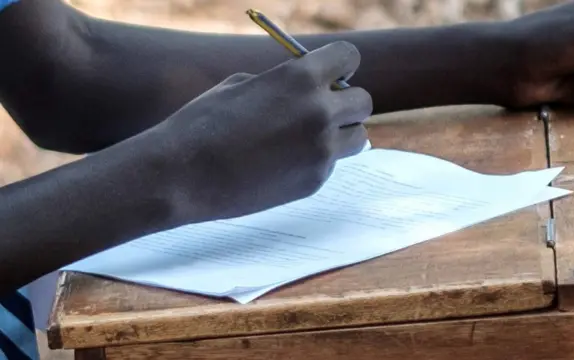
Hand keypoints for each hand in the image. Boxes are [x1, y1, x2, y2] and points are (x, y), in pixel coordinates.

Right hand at [144, 41, 370, 222]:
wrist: (182, 176)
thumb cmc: (203, 123)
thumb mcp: (242, 85)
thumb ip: (283, 83)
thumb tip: (310, 89)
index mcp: (300, 78)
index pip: (349, 56)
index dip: (340, 64)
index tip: (331, 75)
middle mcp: (320, 113)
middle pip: (364, 102)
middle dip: (346, 103)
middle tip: (323, 110)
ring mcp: (321, 151)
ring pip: (358, 137)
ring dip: (340, 134)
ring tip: (306, 139)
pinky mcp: (315, 182)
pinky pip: (331, 164)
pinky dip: (316, 161)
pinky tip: (282, 164)